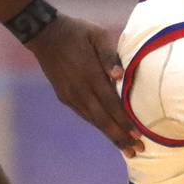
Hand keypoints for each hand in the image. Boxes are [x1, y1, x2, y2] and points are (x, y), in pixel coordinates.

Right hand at [25, 14, 144, 156]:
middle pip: (102, 119)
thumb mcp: (97, 35)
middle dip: (120, 137)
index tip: (138, 135)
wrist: (45, 34)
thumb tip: (119, 75)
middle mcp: (79, 90)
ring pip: (93, 120)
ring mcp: (70, 95)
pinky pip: (84, 114)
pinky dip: (98, 125)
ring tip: (126, 148)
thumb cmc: (78, 32)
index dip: (124, 121)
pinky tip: (109, 132)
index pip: (111, 104)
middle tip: (136, 151)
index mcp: (90, 75)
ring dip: (110, 135)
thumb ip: (109, 55)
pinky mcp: (64, 96)